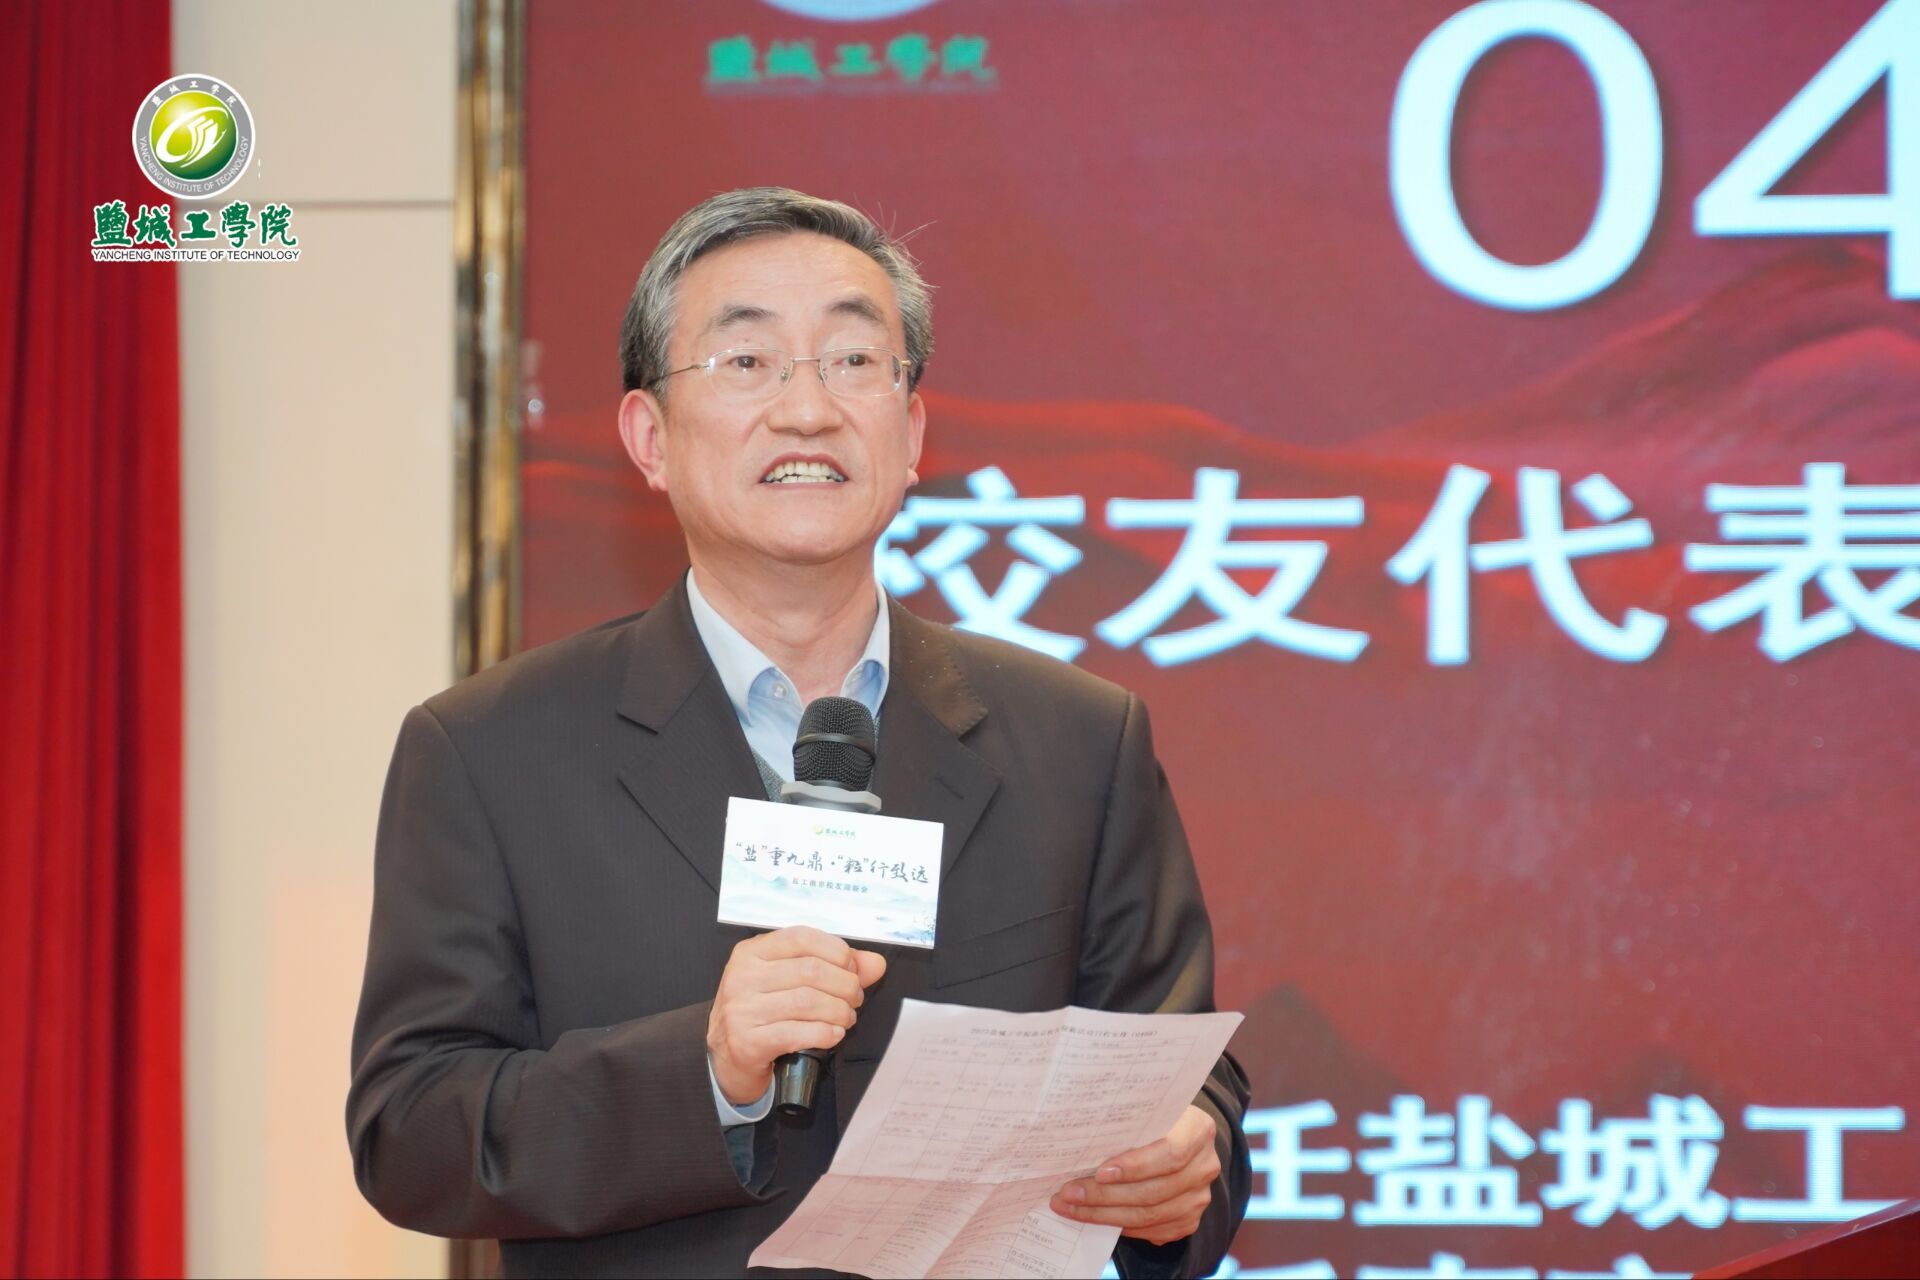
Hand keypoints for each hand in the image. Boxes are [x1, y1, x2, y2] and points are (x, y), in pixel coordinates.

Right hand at [706, 925, 886, 1105]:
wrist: (724, 1057)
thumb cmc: (761, 1012)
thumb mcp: (789, 981)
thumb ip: (834, 967)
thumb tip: (875, 963)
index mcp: (752, 953)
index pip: (801, 938)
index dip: (837, 950)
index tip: (851, 967)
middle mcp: (743, 977)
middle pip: (811, 971)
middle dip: (845, 985)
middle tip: (855, 997)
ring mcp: (742, 1010)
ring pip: (808, 1002)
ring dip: (839, 1011)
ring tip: (846, 1017)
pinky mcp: (747, 1041)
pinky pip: (798, 1033)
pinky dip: (825, 1033)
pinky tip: (833, 1034)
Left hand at [1049, 1105, 1219, 1246]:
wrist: (1176, 1138)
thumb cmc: (1152, 1120)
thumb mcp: (1145, 1110)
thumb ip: (1126, 1121)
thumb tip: (1079, 1135)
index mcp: (1198, 1130)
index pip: (1170, 1153)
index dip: (1135, 1166)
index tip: (1100, 1172)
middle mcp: (1205, 1166)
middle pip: (1154, 1191)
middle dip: (1105, 1195)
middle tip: (1069, 1193)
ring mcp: (1199, 1197)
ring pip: (1149, 1216)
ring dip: (1104, 1214)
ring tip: (1071, 1206)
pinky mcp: (1189, 1220)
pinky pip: (1152, 1231)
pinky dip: (1120, 1227)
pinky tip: (1094, 1217)